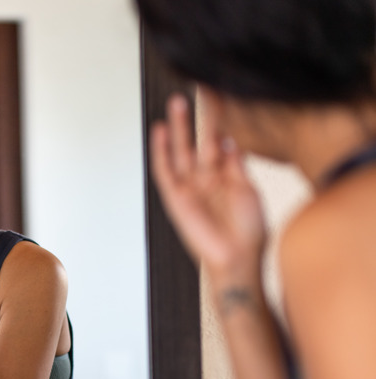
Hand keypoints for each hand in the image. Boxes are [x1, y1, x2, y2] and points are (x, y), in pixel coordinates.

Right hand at [150, 94, 265, 286]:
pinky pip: (164, 170)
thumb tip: (231, 139)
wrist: (237, 259)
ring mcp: (189, 186)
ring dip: (179, 127)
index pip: (220, 138)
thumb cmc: (248, 232)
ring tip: (178, 102)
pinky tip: (160, 131)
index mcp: (226, 174)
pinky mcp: (175, 197)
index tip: (221, 93)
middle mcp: (205, 177)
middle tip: (195, 89)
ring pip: (181, 149)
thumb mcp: (248, 191)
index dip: (219, 117)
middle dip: (197, 115)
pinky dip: (161, 151)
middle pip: (198, 139)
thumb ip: (237, 165)